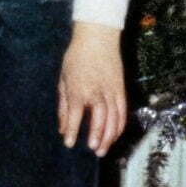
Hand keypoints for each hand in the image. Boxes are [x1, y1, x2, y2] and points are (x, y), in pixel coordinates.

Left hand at [58, 21, 125, 156]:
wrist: (97, 36)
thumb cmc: (77, 57)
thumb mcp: (64, 80)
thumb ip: (64, 107)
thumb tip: (62, 129)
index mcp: (79, 87)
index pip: (76, 113)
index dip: (73, 130)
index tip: (69, 143)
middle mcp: (96, 90)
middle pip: (100, 117)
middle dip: (98, 135)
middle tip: (94, 149)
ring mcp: (111, 89)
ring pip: (114, 116)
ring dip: (110, 134)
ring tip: (104, 148)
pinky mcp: (120, 88)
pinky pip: (123, 110)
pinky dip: (120, 124)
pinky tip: (115, 135)